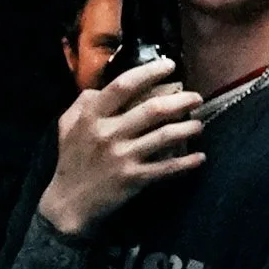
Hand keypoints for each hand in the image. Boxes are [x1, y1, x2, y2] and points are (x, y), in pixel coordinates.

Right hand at [41, 58, 205, 236]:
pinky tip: (200, 158)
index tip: (169, 65)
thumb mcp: (67, 126)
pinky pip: (167, 168)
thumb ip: (84, 103)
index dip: (149, 72)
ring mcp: (122, 157)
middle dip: (181, 100)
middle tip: (197, 97)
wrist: (69, 204)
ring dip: (188, 128)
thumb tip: (101, 87)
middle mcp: (108, 133)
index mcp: (92, 117)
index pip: (123, 85)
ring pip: (165, 136)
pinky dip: (187, 162)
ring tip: (200, 125)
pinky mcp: (133, 179)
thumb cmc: (71, 161)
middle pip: (152, 109)